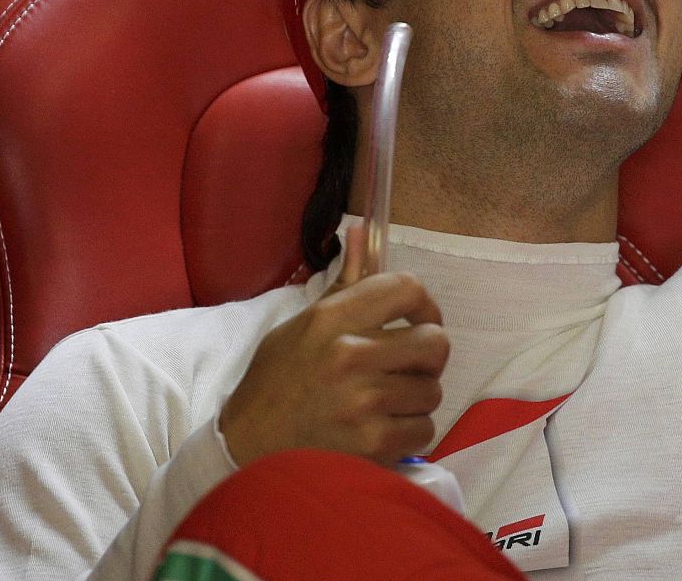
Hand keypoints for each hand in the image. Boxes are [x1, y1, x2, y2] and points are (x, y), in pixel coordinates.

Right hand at [219, 243, 449, 468]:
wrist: (246, 449)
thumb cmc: (275, 383)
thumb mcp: (301, 327)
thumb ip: (343, 286)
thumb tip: (362, 231)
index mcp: (331, 320)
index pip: (406, 288)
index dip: (425, 305)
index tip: (419, 321)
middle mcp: (349, 355)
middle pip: (435, 341)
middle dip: (429, 357)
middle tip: (409, 367)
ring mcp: (363, 402)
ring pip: (432, 390)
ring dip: (416, 400)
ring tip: (386, 403)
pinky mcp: (372, 444)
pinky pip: (424, 430)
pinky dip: (409, 434)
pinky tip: (382, 431)